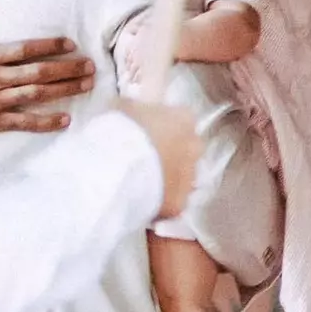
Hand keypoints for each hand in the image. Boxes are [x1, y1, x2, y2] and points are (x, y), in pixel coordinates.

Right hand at [0, 0, 94, 138]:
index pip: (24, 49)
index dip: (50, 46)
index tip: (71, 43)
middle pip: (38, 72)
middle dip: (67, 68)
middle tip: (90, 66)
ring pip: (36, 95)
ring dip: (64, 90)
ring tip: (86, 85)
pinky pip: (24, 122)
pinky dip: (45, 122)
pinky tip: (65, 120)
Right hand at [123, 97, 200, 220]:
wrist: (115, 168)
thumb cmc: (119, 130)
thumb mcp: (124, 107)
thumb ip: (137, 109)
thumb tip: (135, 112)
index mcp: (184, 119)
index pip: (181, 120)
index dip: (163, 128)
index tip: (147, 134)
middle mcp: (195, 148)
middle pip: (187, 150)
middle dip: (171, 154)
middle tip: (144, 159)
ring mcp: (190, 177)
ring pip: (182, 177)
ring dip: (166, 178)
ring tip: (139, 182)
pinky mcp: (180, 203)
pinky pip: (171, 202)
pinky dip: (159, 201)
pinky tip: (140, 200)